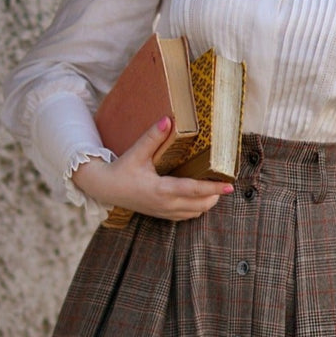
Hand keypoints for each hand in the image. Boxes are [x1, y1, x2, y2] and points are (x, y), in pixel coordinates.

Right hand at [72, 117, 233, 221]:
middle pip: (200, 205)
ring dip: (207, 202)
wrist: (106, 189)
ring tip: (214, 188)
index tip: (230, 185)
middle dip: (215, 195)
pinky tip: (198, 196)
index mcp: (161, 190)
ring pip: (195, 213)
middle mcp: (165, 204)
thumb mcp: (136, 153)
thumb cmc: (121, 170)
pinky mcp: (161, 215)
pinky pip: (185, 216)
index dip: (213, 188)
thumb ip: (152, 137)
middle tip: (224, 182)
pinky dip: (196, 208)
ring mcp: (163, 212)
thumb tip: (168, 120)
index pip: (194, 190)